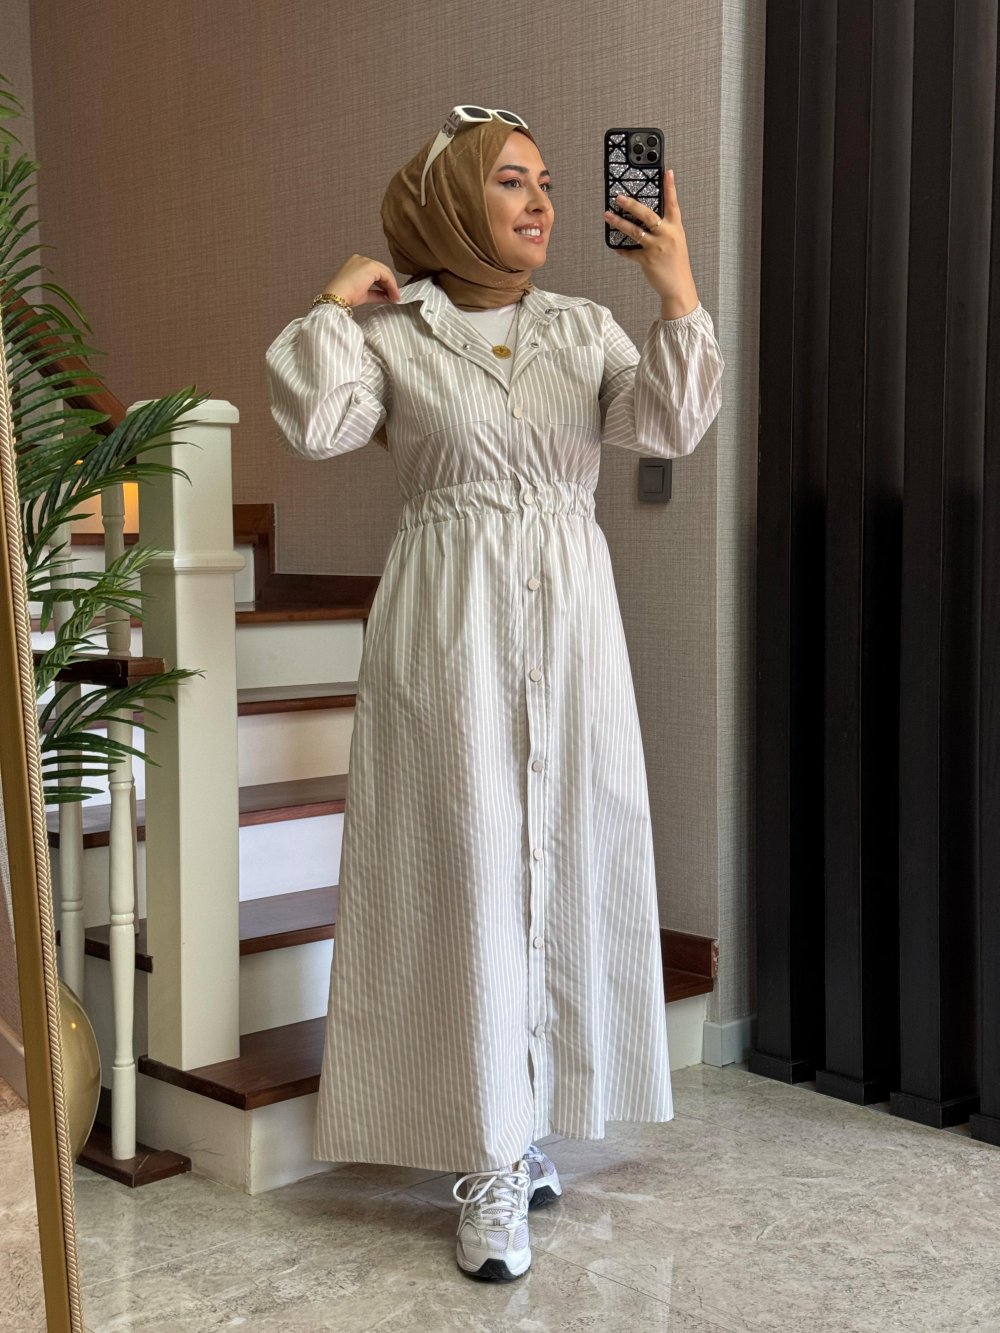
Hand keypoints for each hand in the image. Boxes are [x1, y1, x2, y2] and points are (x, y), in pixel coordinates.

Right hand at [321, 255, 400, 307]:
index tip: (389, 295)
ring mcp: (366, 261)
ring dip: (392, 286)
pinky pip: (386, 276)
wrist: (336, 296)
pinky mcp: (371, 266)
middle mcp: (361, 259)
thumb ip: (377, 294)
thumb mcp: (364, 294)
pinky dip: (392, 286)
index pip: (375, 272)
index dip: (384, 284)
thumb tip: (388, 297)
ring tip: (394, 298)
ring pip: (385, 272)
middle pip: (382, 270)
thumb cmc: (344, 296)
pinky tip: (393, 295)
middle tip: (394, 297)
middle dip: (389, 284)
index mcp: (356, 263)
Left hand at [604, 171, 699, 318]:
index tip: (666, 171)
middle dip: (631, 204)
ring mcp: (656, 247)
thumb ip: (664, 229)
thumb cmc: (676, 263)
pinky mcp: (647, 260)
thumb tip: (647, 221)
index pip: (673, 203)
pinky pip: (630, 252)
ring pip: (634, 231)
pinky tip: (615, 247)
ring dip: (618, 223)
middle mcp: (667, 235)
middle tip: (618, 197)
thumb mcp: (676, 242)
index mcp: (676, 228)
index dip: (670, 187)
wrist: (679, 286)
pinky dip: (622, 249)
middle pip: (647, 214)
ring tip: (607, 216)